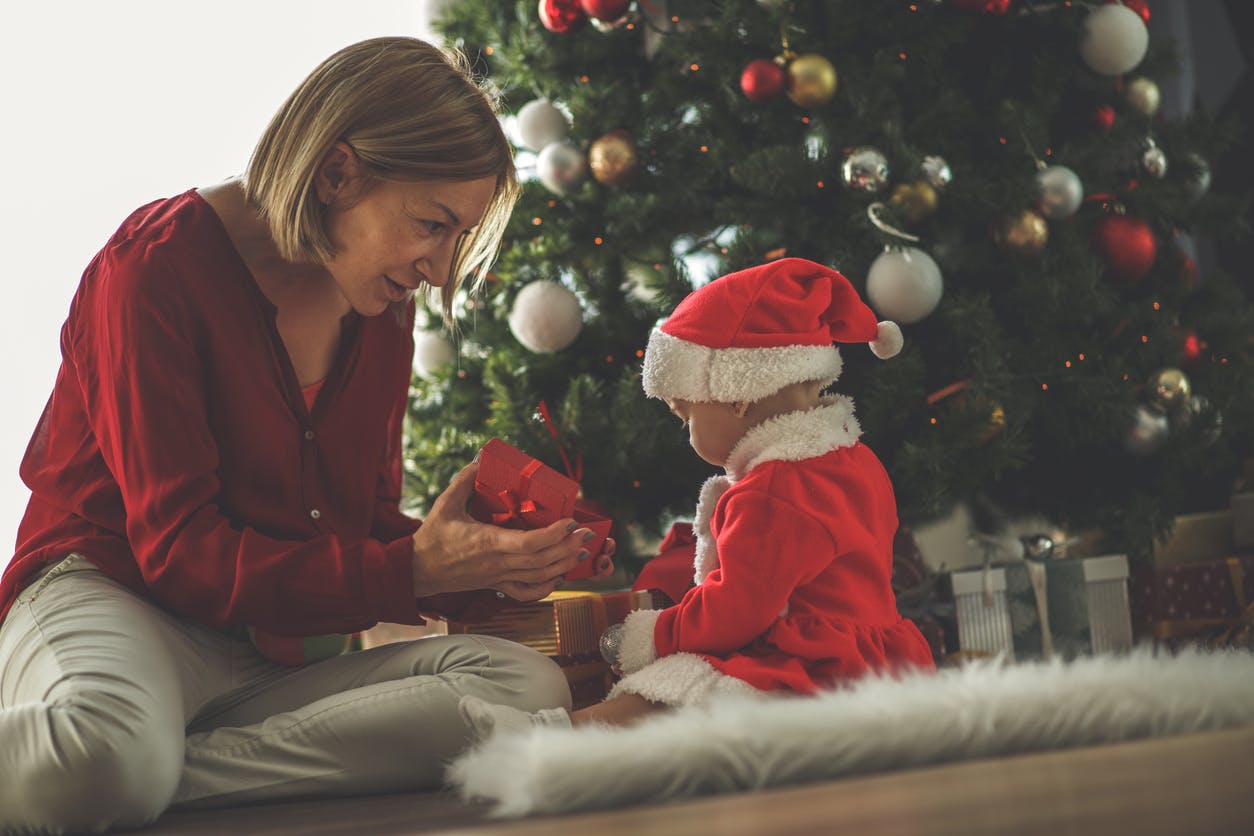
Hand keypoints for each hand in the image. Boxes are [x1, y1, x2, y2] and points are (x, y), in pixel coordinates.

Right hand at [410, 462, 602, 601]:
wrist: (417, 570)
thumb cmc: (432, 537)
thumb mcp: (446, 503)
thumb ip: (465, 479)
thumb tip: (481, 458)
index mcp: (488, 542)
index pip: (530, 543)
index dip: (555, 534)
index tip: (572, 521)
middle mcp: (498, 563)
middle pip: (542, 560)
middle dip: (569, 547)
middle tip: (587, 534)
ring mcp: (498, 577)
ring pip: (539, 577)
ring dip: (564, 565)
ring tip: (582, 551)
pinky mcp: (496, 586)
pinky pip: (525, 592)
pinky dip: (545, 588)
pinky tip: (558, 577)